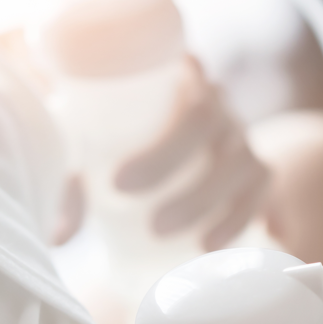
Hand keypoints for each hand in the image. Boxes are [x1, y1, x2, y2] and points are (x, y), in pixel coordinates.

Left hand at [51, 57, 269, 249]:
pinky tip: (247, 241)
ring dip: (219, 206)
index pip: (174, 88)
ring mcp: (240, 135)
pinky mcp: (258, 171)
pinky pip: (265, 191)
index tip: (116, 184)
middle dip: (183, 179)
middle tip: (150, 224)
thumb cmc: (112, 135)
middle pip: (209, 125)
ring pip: (244, 163)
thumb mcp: (85, 147)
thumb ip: (70, 182)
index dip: (157, 142)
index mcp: (172, 79)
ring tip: (191, 244)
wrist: (156, 140)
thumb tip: (57, 236)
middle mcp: (214, 101)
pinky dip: (258, 216)